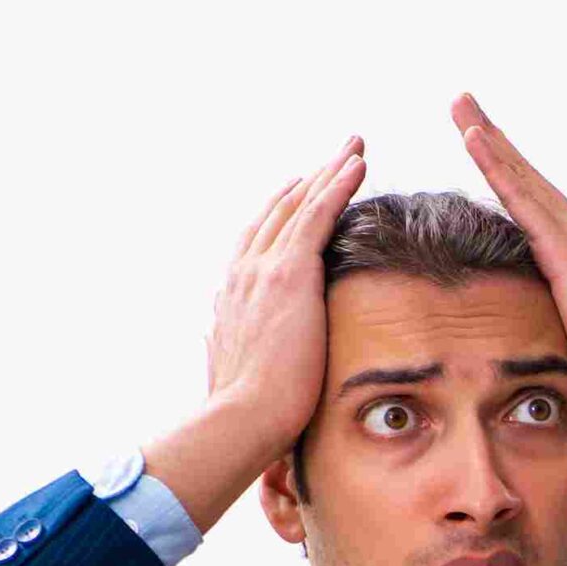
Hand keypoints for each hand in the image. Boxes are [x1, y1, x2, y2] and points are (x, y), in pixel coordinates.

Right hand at [205, 133, 368, 450]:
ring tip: (353, 147)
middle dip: (307, 182)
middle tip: (332, 156)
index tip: (298, 193)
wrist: (244, 418)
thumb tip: (211, 339)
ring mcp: (263, 269)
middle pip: (278, 214)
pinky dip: (336, 185)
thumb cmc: (245, 412)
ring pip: (300, 206)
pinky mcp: (289, 273)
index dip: (280, 213)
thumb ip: (222, 346)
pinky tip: (355, 164)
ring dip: (328, 172)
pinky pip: (317, 215)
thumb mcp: (229, 370)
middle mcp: (242, 273)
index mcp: (232, 296)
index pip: (259, 243)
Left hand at [451, 94, 566, 417]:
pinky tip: (473, 137)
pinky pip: (520, 199)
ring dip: (487, 136)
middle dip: (491, 135)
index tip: (477, 138)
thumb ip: (555, 320)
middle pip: (524, 175)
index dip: (504, 167)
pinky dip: (495, 166)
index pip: (532, 201)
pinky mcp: (566, 249)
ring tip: (459, 102)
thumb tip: (535, 335)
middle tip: (461, 99)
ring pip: (520, 175)